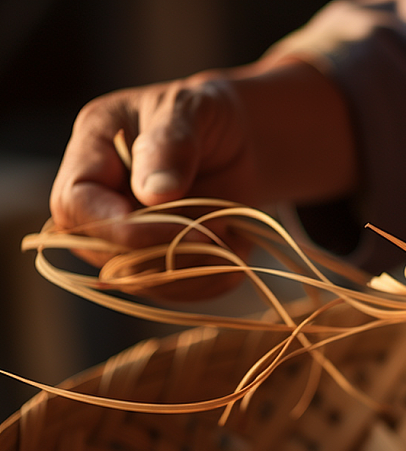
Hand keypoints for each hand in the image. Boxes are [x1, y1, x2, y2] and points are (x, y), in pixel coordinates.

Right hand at [49, 59, 357, 297]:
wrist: (236, 142)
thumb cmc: (204, 115)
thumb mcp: (189, 111)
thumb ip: (170, 144)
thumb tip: (155, 193)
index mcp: (90, 155)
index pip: (75, 205)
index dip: (119, 227)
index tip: (178, 227)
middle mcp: (97, 205)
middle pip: (106, 255)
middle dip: (169, 251)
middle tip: (220, 227)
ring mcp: (123, 240)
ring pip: (143, 281)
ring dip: (196, 267)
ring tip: (231, 231)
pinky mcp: (155, 265)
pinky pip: (176, 292)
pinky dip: (213, 278)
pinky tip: (237, 247)